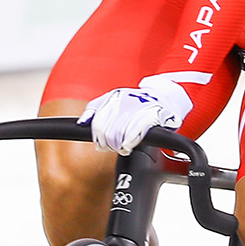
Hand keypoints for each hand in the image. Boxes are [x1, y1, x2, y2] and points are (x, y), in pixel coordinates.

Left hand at [78, 74, 193, 153]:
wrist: (163, 98)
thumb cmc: (135, 102)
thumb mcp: (112, 100)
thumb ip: (94, 109)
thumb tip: (82, 122)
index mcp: (114, 97)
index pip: (97, 124)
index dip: (98, 138)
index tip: (101, 144)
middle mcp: (125, 101)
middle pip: (107, 132)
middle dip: (108, 144)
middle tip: (112, 147)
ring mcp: (138, 108)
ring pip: (119, 135)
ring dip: (118, 146)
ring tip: (121, 148)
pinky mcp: (152, 116)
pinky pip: (136, 133)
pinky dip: (129, 143)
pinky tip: (128, 146)